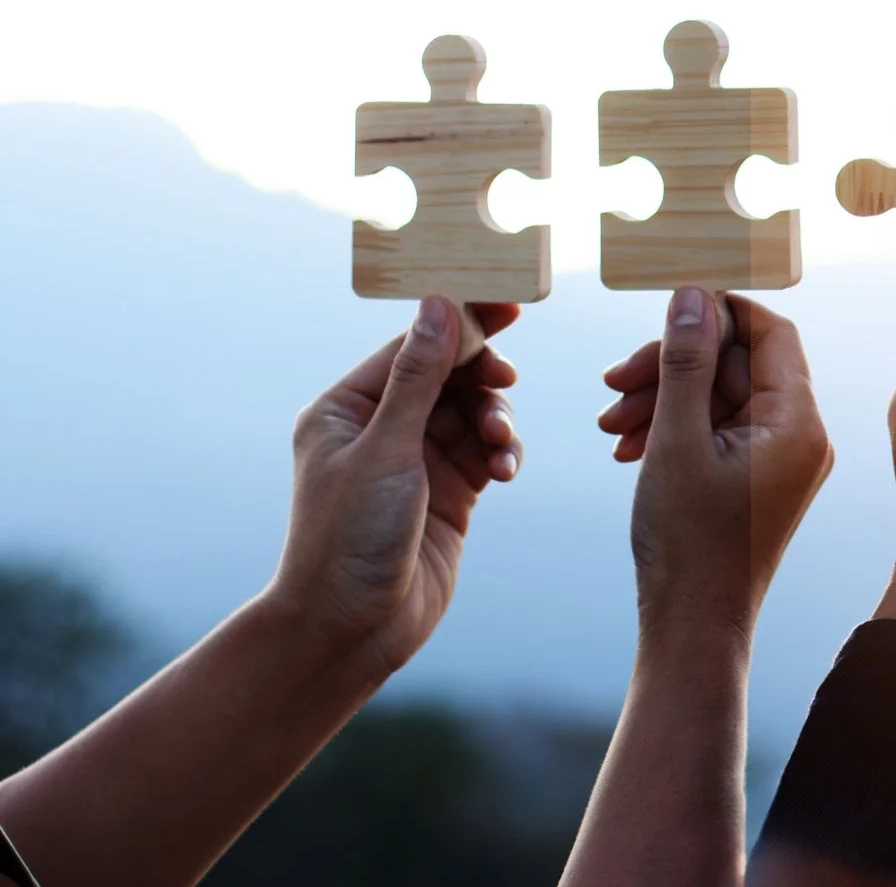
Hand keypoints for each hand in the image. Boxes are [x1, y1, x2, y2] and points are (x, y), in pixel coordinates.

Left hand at [270, 296, 523, 677]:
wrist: (352, 630)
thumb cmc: (348, 539)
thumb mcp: (386, 450)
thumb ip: (419, 376)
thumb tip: (440, 304)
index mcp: (347, 408)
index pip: (412, 345)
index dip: (460, 324)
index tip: (508, 304)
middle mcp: (380, 428)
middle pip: (448, 374)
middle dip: (483, 376)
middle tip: (508, 381)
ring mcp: (416, 461)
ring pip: (474, 412)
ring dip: (496, 421)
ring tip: (501, 448)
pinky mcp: (449, 492)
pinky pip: (487, 450)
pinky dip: (502, 453)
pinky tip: (504, 471)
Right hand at [597, 289, 832, 638]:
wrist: (691, 627)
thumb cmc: (687, 542)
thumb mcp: (677, 439)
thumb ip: (685, 361)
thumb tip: (692, 295)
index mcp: (799, 421)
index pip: (771, 331)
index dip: (718, 312)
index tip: (662, 311)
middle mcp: (802, 434)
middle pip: (738, 363)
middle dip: (672, 366)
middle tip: (613, 384)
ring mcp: (782, 458)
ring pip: (721, 396)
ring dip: (663, 398)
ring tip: (611, 426)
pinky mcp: (759, 478)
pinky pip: (720, 429)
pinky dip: (675, 427)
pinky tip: (627, 446)